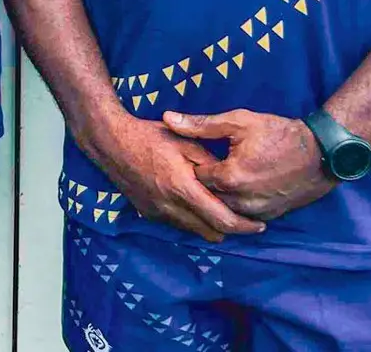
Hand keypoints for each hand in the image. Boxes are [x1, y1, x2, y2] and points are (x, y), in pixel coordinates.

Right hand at [79, 110, 265, 242]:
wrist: (110, 142)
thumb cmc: (149, 136)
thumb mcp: (185, 143)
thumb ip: (210, 164)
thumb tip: (230, 180)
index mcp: (183, 189)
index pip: (222, 220)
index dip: (244, 226)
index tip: (259, 224)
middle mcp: (170, 208)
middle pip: (212, 234)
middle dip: (231, 230)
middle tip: (245, 219)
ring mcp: (158, 213)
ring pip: (195, 232)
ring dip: (210, 226)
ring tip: (221, 211)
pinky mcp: (148, 214)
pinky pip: (178, 225)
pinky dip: (192, 221)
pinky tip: (195, 205)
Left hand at [164, 109, 336, 221]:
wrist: (322, 153)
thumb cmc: (279, 134)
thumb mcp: (238, 121)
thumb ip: (200, 125)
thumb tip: (167, 119)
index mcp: (229, 177)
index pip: (195, 177)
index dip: (193, 165)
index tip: (195, 156)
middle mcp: (241, 200)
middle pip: (208, 197)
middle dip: (203, 185)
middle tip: (205, 168)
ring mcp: (258, 212)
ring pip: (225, 209)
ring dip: (220, 197)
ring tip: (222, 179)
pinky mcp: (271, 216)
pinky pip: (244, 216)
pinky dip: (237, 206)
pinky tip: (238, 190)